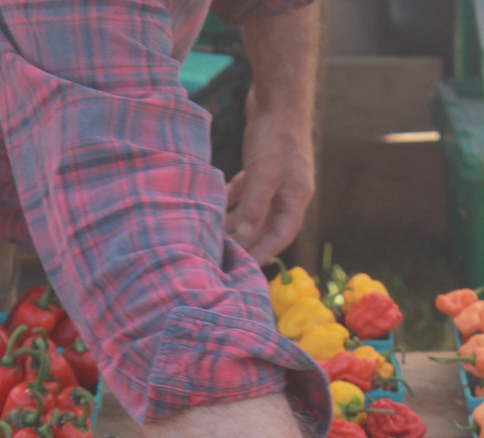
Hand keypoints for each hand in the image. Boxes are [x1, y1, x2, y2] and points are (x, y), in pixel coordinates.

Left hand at [224, 88, 314, 264]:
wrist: (278, 94)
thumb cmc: (276, 134)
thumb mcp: (264, 174)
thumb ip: (254, 207)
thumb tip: (245, 237)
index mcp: (296, 197)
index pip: (280, 236)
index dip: (262, 253)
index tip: (244, 268)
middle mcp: (288, 191)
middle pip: (266, 225)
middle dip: (245, 240)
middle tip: (223, 252)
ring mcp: (277, 178)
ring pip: (254, 209)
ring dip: (236, 221)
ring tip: (215, 232)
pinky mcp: (263, 164)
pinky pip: (248, 190)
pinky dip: (234, 198)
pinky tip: (218, 202)